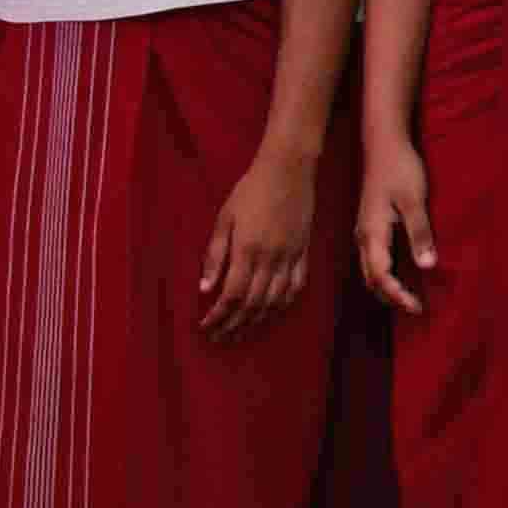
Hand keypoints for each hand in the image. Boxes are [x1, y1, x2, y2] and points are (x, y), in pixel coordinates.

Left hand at [198, 145, 318, 341]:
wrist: (289, 169)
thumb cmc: (251, 190)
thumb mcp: (224, 218)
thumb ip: (215, 255)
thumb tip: (204, 289)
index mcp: (247, 251)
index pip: (231, 296)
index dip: (217, 316)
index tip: (205, 328)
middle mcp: (271, 259)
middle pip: (252, 304)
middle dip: (233, 325)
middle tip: (219, 338)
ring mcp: (290, 257)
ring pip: (274, 300)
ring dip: (257, 321)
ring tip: (242, 333)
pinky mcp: (303, 252)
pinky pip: (296, 286)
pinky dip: (284, 304)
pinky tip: (273, 312)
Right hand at [355, 138, 437, 314]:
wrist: (384, 144)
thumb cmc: (400, 169)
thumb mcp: (414, 200)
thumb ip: (420, 233)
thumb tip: (427, 266)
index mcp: (372, 234)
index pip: (381, 276)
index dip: (398, 295)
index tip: (417, 307)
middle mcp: (363, 237)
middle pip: (371, 278)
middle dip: (391, 296)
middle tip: (415, 307)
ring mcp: (363, 231)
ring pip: (369, 269)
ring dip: (386, 286)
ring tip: (407, 297)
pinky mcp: (369, 225)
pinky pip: (372, 258)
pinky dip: (383, 273)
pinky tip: (399, 272)